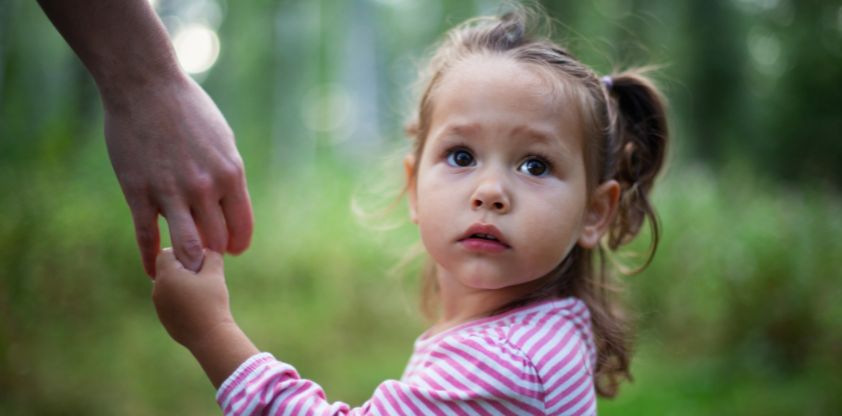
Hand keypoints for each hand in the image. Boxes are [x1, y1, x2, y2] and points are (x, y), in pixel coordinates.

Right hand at [103, 74, 252, 275]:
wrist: (145, 86)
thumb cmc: (188, 109)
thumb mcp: (223, 140)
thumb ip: (227, 175)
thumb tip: (229, 204)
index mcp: (230, 174)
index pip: (241, 228)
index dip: (237, 245)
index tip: (230, 249)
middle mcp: (205, 188)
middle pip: (216, 242)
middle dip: (212, 252)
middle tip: (204, 253)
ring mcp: (171, 192)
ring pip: (186, 247)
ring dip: (187, 260)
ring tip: (184, 265)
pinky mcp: (139, 193)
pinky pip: (147, 238)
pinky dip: (151, 259)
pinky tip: (153, 270)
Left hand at [152, 248, 232, 349]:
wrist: (210, 336)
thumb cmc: (212, 302)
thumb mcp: (215, 274)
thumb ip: (211, 255)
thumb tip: (207, 248)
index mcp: (166, 275)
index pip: (166, 252)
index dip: (182, 252)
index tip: (198, 261)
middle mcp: (157, 289)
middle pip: (165, 269)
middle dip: (181, 268)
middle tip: (201, 275)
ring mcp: (159, 305)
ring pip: (167, 285)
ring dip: (180, 283)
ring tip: (200, 292)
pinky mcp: (164, 318)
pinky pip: (169, 300)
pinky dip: (180, 299)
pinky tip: (197, 306)